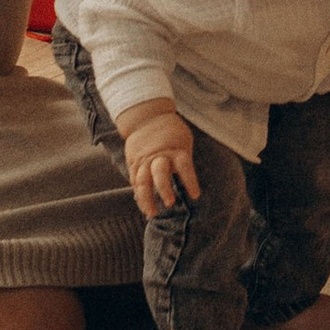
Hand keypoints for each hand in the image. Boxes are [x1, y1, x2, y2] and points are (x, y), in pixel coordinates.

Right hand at [117, 103, 200, 218]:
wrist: (146, 116)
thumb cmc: (171, 131)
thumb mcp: (183, 140)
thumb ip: (184, 160)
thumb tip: (190, 182)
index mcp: (176, 150)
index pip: (185, 167)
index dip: (190, 182)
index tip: (195, 196)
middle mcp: (159, 156)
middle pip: (160, 173)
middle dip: (163, 189)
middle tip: (169, 203)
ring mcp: (144, 160)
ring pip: (142, 181)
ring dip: (146, 199)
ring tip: (152, 213)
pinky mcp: (134, 163)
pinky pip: (135, 181)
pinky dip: (139, 195)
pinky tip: (144, 206)